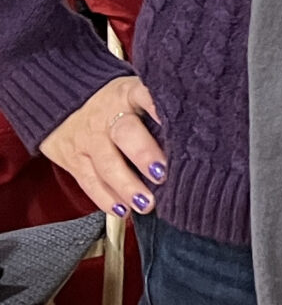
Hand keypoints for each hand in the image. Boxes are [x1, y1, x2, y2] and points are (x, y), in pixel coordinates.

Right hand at [42, 76, 165, 218]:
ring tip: (146, 203)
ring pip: (106, 164)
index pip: (144, 94)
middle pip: (125, 133)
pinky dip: (106, 198)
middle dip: (144, 154)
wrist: (63, 103)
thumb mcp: (134, 94)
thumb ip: (157, 109)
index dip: (157, 107)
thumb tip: (195, 131)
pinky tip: (122, 210)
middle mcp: (106, 115)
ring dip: (126, 186)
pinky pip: (89, 181)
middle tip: (162, 174)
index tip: (176, 122)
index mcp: (127, 93)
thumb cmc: (115, 103)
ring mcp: (87, 138)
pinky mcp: (72, 159)